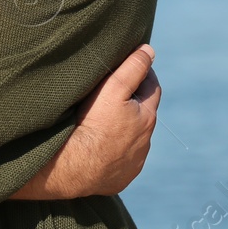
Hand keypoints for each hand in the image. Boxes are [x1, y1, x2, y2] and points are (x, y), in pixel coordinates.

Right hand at [18, 44, 160, 199]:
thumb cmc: (93, 124)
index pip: (152, 88)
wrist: (75, 167)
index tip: (132, 67)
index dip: (143, 74)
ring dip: (125, 129)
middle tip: (116, 92)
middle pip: (144, 114)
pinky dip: (115, 152)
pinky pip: (122, 161)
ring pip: (134, 139)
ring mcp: (134, 162)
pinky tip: (100, 148)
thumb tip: (149, 50)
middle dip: (134, 102)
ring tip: (104, 122)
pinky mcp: (121, 178)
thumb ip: (132, 67)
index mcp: (146, 117)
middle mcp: (145, 142)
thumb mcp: (113, 88)